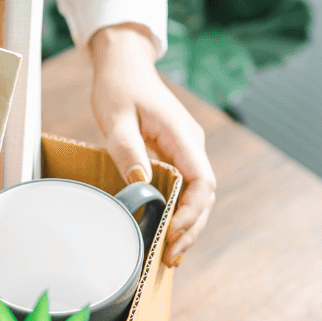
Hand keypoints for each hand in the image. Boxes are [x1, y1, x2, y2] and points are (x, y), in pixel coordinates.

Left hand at [90, 23, 215, 267]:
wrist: (124, 63)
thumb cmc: (119, 87)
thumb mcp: (116, 118)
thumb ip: (128, 151)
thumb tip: (142, 185)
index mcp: (182, 135)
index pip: (202, 182)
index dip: (192, 212)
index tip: (172, 232)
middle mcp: (191, 143)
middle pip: (205, 195)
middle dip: (191, 228)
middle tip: (170, 257)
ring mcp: (186, 148)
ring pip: (198, 194)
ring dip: (188, 224)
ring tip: (170, 254)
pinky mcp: (176, 152)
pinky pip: (186, 186)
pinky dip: (180, 211)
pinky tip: (168, 231)